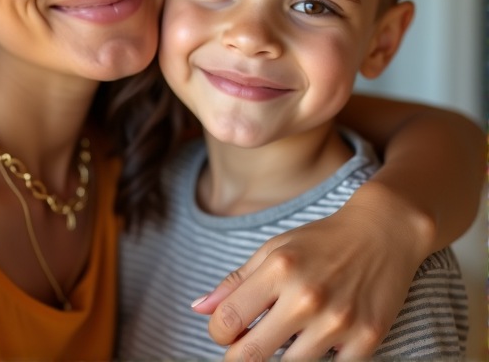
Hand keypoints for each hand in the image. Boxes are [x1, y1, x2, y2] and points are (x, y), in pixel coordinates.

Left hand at [192, 198, 424, 360]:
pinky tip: (320, 338)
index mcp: (279, 269)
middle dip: (239, 358)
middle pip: (252, 355)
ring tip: (287, 334)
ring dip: (281, 356)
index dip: (218, 334)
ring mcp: (339, 321)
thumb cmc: (320, 242)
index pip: (228, 321)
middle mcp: (307, 296)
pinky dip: (320, 358)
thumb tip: (198, 309)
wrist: (382, 232)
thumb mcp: (274, 250)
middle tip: (245, 349)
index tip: (225, 333)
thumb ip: (236, 282)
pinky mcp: (367, 340)